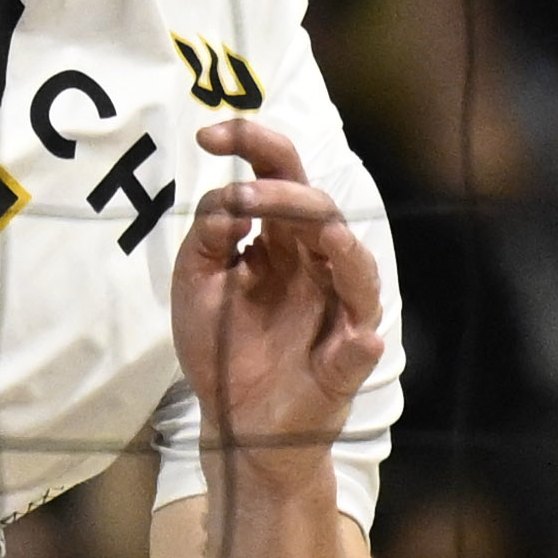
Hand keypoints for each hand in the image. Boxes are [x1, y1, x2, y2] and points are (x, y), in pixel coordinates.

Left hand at [169, 117, 383, 471]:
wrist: (232, 422)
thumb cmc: (220, 346)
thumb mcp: (196, 283)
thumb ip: (208, 238)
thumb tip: (229, 200)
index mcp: (281, 240)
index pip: (280, 175)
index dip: (252, 146)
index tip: (207, 135)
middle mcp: (316, 264)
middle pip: (318, 209)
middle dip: (285, 194)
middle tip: (245, 192)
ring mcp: (337, 310)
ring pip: (356, 268)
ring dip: (342, 247)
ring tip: (324, 232)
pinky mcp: (345, 362)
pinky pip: (361, 349)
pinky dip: (360, 343)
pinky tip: (357, 338)